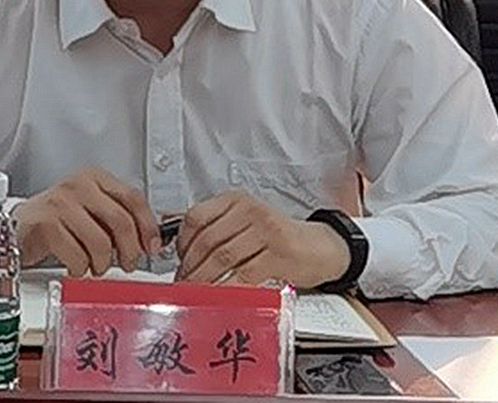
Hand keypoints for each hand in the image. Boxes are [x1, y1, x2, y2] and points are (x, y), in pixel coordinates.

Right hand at [12, 168, 160, 275]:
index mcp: (94, 178)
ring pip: (101, 243)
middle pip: (121, 221)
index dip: (148, 226)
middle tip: (127, 264)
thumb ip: (115, 217)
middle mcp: (78, 185)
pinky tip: (76, 267)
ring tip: (95, 266)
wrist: (16, 228)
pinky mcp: (46, 225)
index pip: (133, 198)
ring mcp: (60, 203)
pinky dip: (81, 269)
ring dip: (102, 264)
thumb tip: (147, 239)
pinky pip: (78, 256)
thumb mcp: (89, 209)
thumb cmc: (56, 221)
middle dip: (129, 250)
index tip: (152, 246)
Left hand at [174, 190, 349, 288]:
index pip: (196, 217)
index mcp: (236, 200)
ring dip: (204, 280)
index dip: (182, 243)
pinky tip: (221, 297)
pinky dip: (228, 288)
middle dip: (189, 267)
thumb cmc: (278, 237)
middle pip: (207, 240)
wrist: (320, 246)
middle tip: (182, 284)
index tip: (177, 262)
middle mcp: (249, 211)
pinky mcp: (278, 253)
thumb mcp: (245, 223)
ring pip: (222, 258)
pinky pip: (244, 274)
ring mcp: (265, 230)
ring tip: (195, 293)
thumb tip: (176, 240)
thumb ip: (216, 228)